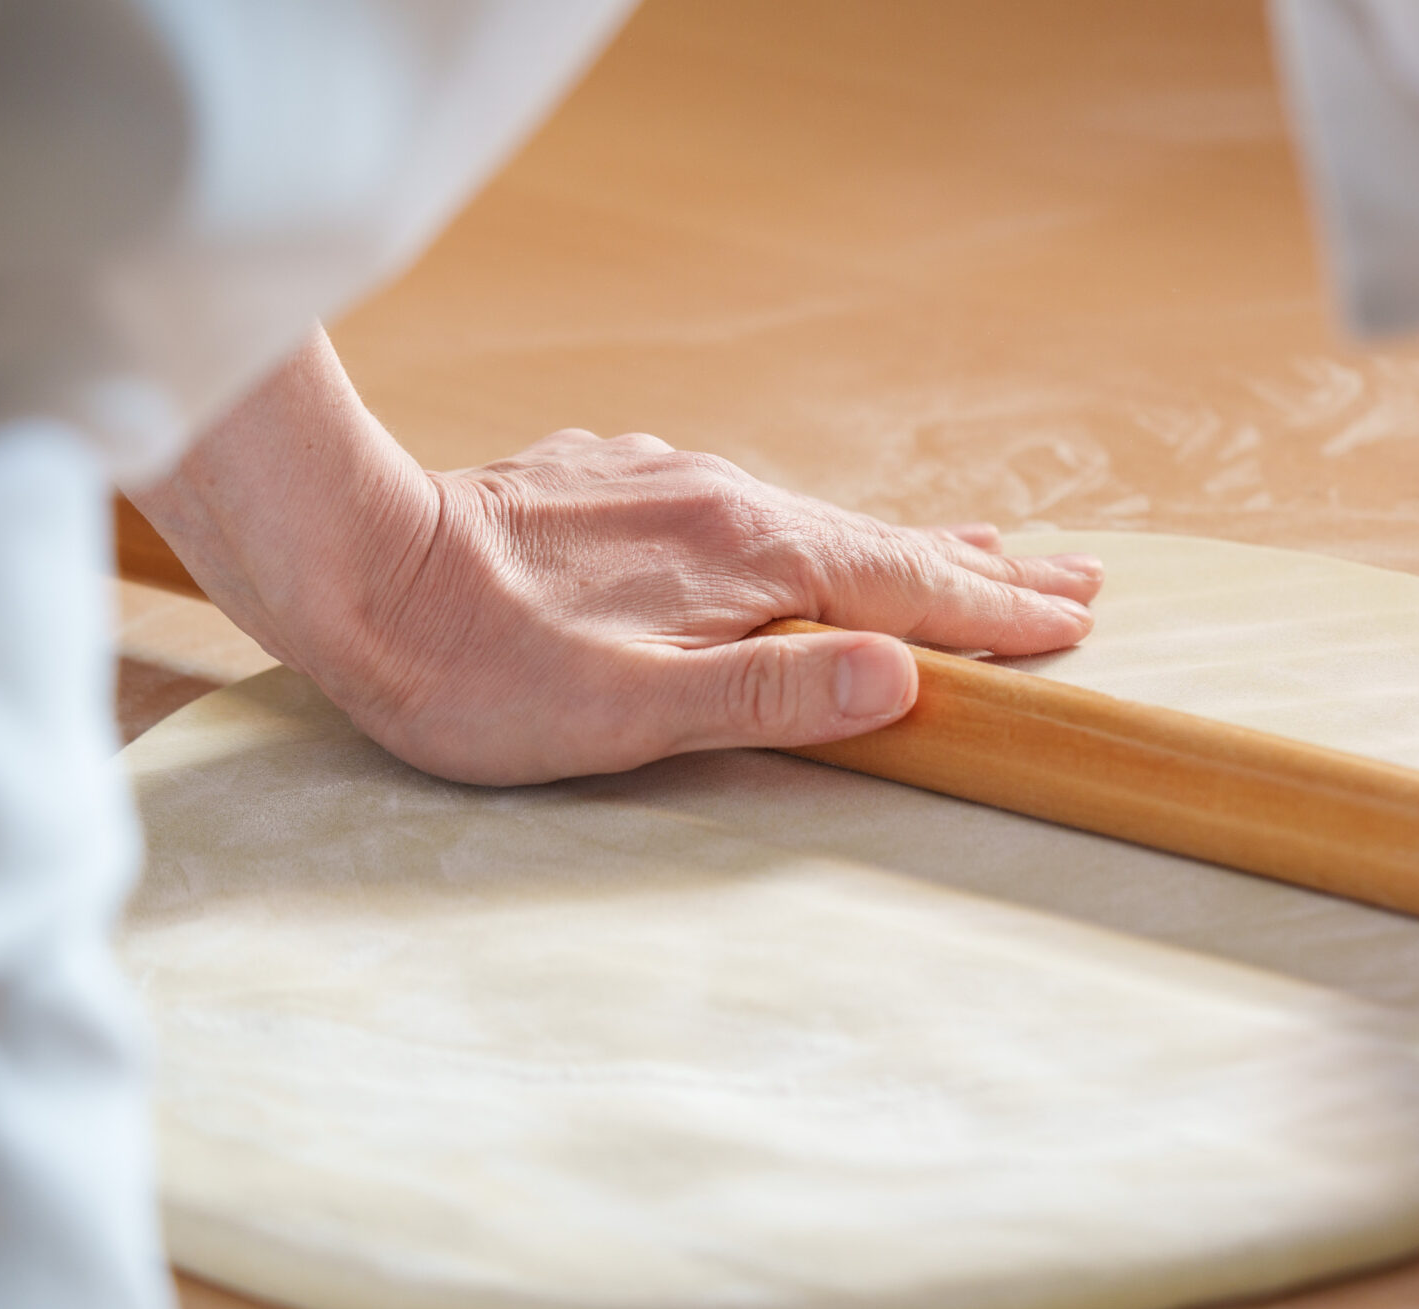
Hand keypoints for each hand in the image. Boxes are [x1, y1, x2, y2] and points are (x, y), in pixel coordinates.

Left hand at [132, 330, 1098, 784]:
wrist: (344, 564)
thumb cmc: (475, 669)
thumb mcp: (627, 716)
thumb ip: (772, 696)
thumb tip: (903, 676)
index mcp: (747, 560)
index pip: (905, 588)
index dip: (995, 610)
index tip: (1074, 621)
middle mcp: (723, 501)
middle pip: (882, 539)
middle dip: (983, 565)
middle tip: (1074, 576)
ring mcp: (668, 483)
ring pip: (817, 516)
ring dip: (905, 540)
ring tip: (973, 546)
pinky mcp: (615, 483)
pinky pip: (746, 502)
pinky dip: (809, 525)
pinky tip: (796, 531)